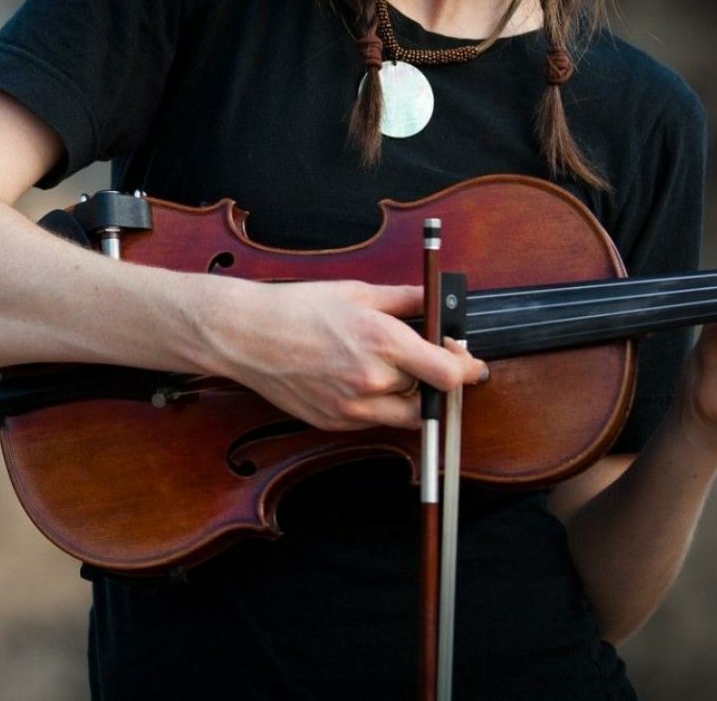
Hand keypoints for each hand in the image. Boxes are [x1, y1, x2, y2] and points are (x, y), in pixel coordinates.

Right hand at [205, 279, 486, 430]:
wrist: (248, 336)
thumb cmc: (298, 308)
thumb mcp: (358, 293)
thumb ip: (406, 299)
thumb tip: (436, 299)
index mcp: (383, 342)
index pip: (449, 373)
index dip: (466, 368)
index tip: (469, 361)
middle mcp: (372, 381)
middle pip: (431, 396)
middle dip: (435, 379)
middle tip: (429, 361)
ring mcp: (352, 408)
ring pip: (406, 416)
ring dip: (411, 398)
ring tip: (394, 371)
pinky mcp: (335, 423)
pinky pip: (374, 421)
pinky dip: (379, 405)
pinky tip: (360, 380)